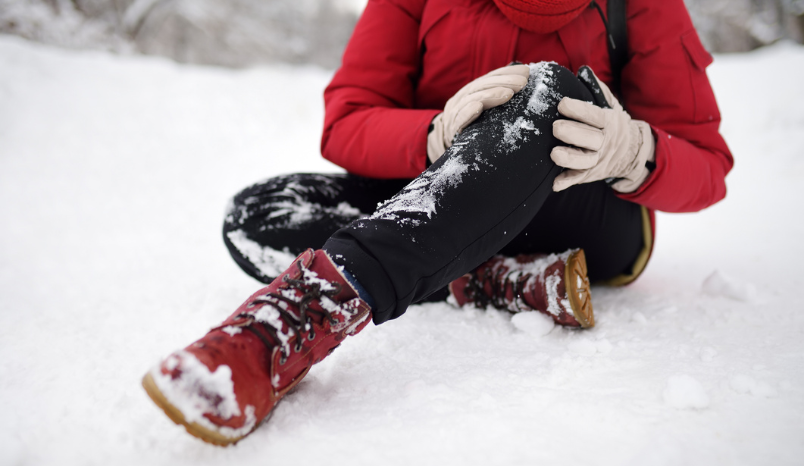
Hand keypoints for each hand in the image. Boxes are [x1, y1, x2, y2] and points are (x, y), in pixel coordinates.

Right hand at [427, 64, 529, 163]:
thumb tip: (523, 87)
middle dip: (504, 82)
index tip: (526, 72)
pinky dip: (468, 112)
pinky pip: (459, 119)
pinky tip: (478, 107)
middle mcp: (462, 98)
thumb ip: (497, 99)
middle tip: (522, 83)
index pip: (490, 78)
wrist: (445, 143)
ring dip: (491, 95)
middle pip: (482, 86)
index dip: (507, 72)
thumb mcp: (484, 110)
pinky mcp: (451, 129)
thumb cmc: (472, 127)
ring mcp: (455, 112)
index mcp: (472, 91)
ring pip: (472, 99)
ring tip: (509, 94)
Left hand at [550, 67, 654, 192]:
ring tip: (554, 154)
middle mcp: (604, 142)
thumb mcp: (611, 105)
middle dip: (573, 134)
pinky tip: (555, 183)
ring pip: (585, 161)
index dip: (579, 110)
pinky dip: (567, 182)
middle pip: (591, 139)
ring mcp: (598, 160)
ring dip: (570, 159)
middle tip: (555, 127)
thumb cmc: (612, 124)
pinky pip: (579, 179)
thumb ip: (597, 90)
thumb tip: (583, 70)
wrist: (630, 152)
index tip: (562, 103)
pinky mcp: (589, 174)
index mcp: (609, 122)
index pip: (595, 116)